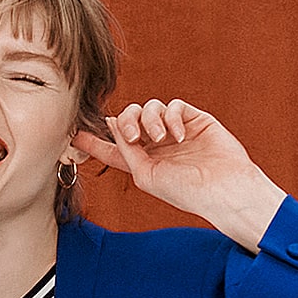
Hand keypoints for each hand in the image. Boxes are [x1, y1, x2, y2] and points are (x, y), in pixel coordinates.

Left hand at [70, 99, 285, 244]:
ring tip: (162, 138)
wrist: (223, 188)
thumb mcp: (146, 175)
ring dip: (150, 120)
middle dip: (125, 122)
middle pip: (129, 119)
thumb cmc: (187, 191)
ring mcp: (177, 131)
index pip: (113, 147)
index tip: (75, 132)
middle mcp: (158, 146)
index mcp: (144, 163)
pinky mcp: (195, 120)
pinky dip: (172, 116)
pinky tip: (178, 134)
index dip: (94, 139)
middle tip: (132, 135)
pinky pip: (174, 106)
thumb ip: (125, 150)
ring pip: (150, 108)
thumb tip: (112, 124)